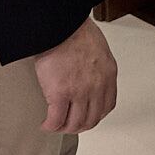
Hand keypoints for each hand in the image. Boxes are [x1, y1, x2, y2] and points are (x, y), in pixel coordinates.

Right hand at [33, 17, 117, 133]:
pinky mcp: (60, 93)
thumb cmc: (76, 31)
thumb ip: (97, 68)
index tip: (85, 117)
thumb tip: (88, 79)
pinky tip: (45, 124)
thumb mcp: (98, 50)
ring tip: (55, 125)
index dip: (95, 116)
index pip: (107, 106)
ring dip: (64, 128)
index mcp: (108, 74)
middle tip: (67, 124)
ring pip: (74, 123)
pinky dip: (50, 126)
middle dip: (78, 126)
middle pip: (91, 119)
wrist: (61, 26)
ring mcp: (80, 91)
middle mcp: (97, 86)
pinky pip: (56, 120)